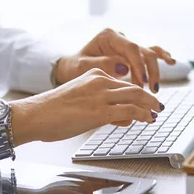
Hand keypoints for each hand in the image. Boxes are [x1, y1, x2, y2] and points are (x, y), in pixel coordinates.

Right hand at [10, 68, 163, 144]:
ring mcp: (101, 96)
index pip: (122, 82)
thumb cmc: (52, 112)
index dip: (137, 93)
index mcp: (93, 74)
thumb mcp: (80, 102)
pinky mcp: (100, 111)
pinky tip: (149, 118)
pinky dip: (144, 114)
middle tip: (157, 106)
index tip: (144, 101)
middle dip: (149, 97)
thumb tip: (124, 117)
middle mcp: (99, 81)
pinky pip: (131, 110)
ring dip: (150, 105)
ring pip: (136, 96)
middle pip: (134, 87)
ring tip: (156, 113)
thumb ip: (102, 106)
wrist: (36, 115)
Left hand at [55, 28, 175, 92]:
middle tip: (151, 90)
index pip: (131, 48)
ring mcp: (126, 46)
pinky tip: (172, 62)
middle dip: (150, 71)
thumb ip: (101, 65)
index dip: (139, 65)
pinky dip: (161, 57)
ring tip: (155, 88)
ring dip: (154, 71)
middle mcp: (120, 38)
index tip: (141, 82)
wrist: (70, 69)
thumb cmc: (73, 67)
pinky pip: (148, 54)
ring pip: (149, 54)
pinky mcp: (131, 55)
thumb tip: (124, 68)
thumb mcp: (81, 67)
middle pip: (144, 51)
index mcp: (108, 36)